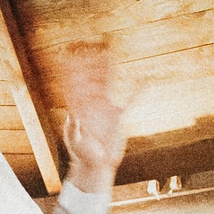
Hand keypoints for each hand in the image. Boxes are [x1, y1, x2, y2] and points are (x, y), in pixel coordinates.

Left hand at [59, 45, 133, 195]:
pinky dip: (137, 91)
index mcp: (78, 109)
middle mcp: (90, 106)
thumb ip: (74, 127)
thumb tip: (73, 112)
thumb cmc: (82, 155)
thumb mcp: (75, 140)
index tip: (68, 55)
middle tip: (89, 46)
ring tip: (108, 53)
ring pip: (106, 84)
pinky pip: (130, 101)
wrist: (96, 167)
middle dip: (89, 64)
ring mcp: (104, 110)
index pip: (74, 85)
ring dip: (106, 69)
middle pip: (90, 79)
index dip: (71, 71)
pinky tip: (145, 80)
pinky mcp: (117, 118)